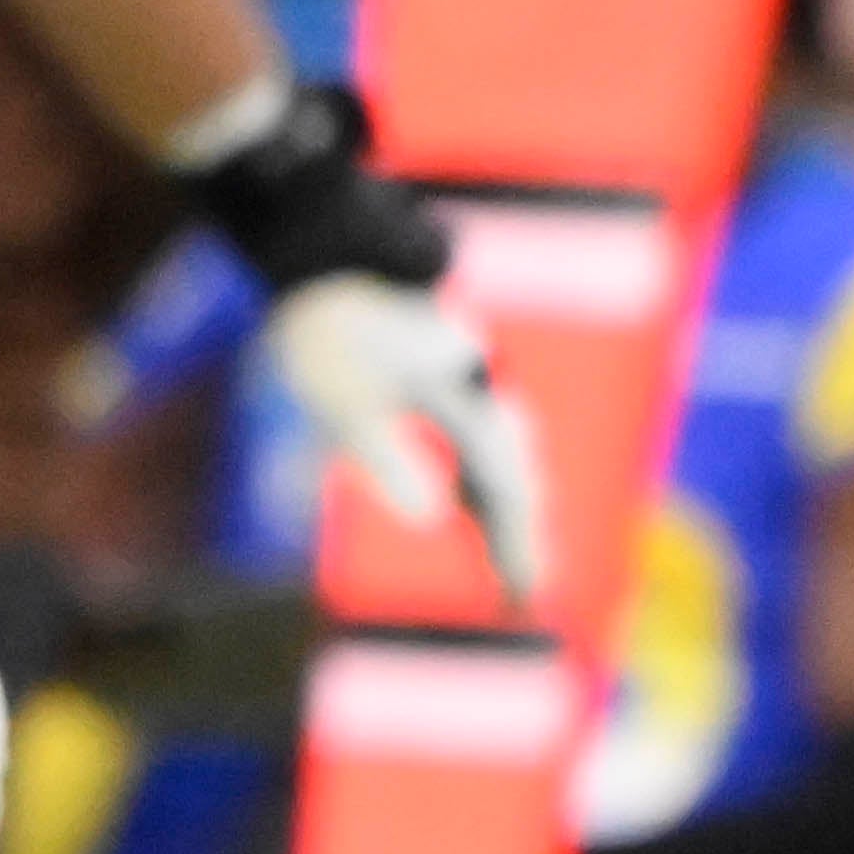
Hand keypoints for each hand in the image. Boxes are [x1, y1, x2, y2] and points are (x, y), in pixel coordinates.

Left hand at [269, 279, 546, 605]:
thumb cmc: (330, 328)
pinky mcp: (448, 377)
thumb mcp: (342, 397)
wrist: (328, 254)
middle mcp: (481, 388)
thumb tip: (428, 520)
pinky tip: (474, 510)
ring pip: (504, 457)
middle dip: (522, 537)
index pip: (504, 486)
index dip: (518, 544)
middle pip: (515, 475)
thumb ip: (383, 455)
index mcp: (466, 396)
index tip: (525, 598)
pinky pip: (480, 441)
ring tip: (512, 568)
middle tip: (525, 599)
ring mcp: (469, 380)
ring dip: (509, 512)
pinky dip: (485, 483)